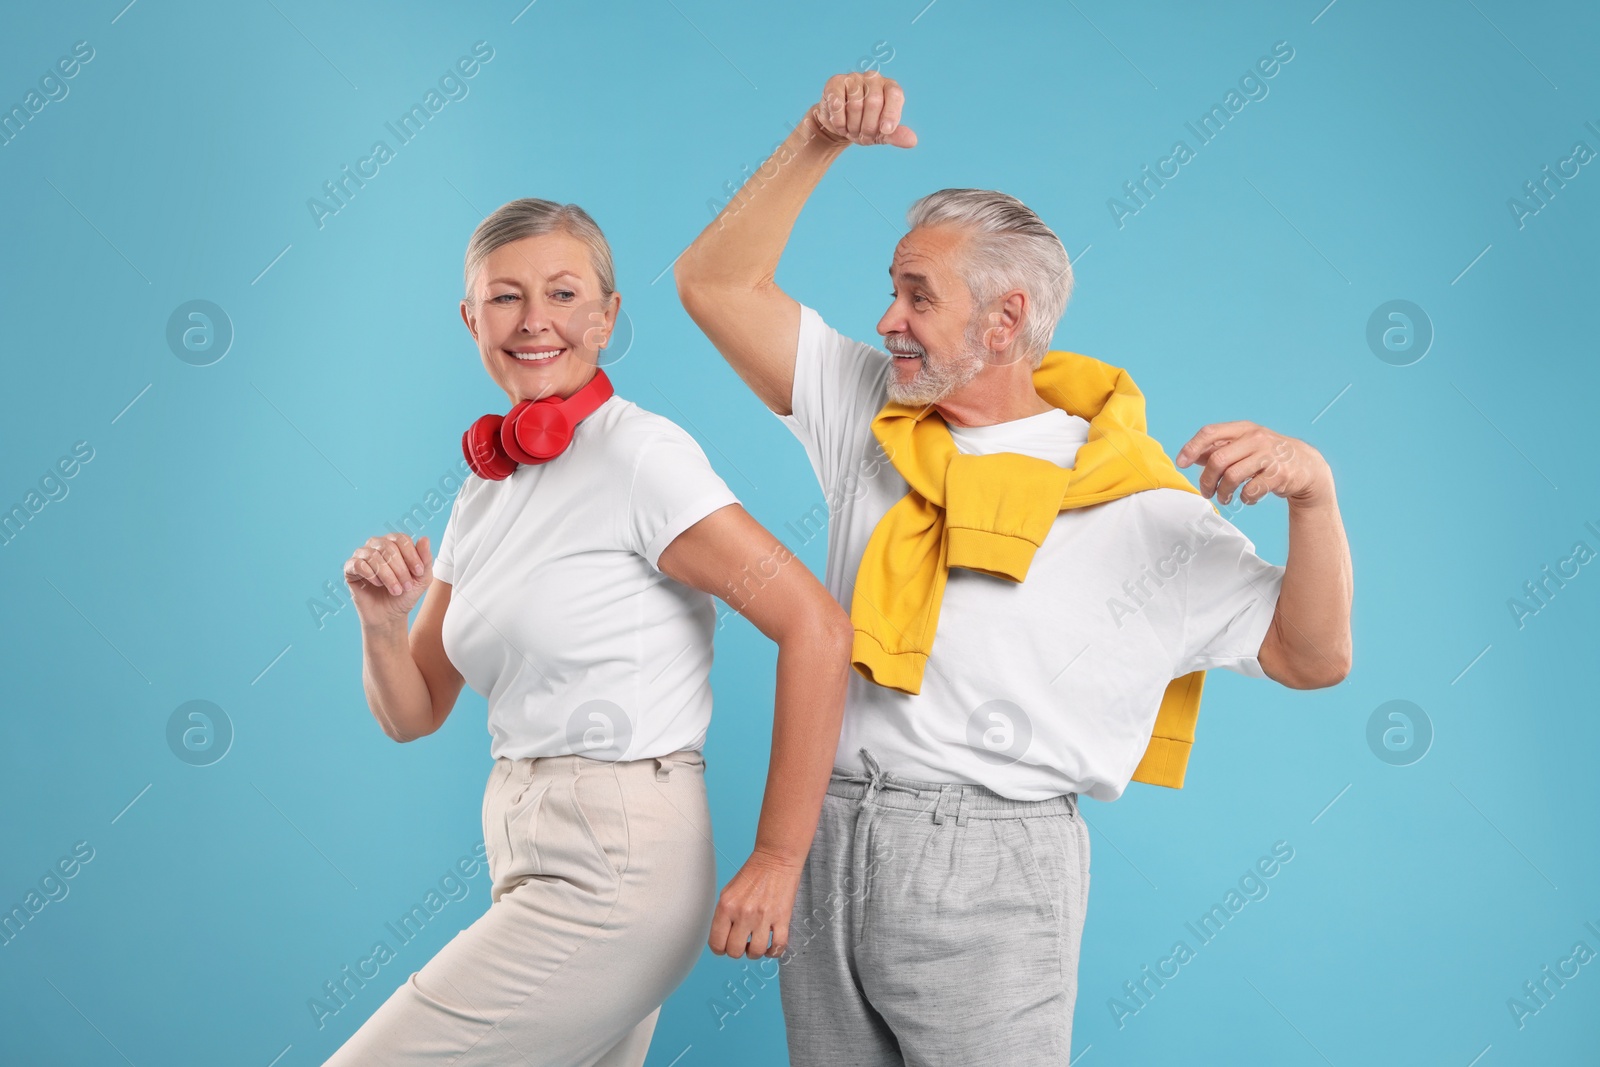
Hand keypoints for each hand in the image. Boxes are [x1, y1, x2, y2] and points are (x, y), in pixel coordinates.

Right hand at [344, 533, 432, 627]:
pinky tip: (378, 584)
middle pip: (388, 547)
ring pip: (373, 556)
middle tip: (406, 586)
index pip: (401, 539)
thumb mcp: (422, 578)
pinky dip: (371, 575)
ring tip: (396, 590)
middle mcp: (376, 545)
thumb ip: (425, 559)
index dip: (412, 555)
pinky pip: (358, 564)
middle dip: (400, 569)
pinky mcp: (350, 568)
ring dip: (388, 575)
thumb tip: (424, 539)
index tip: (419, 573)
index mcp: (394, 543)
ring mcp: (362, 555)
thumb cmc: (405, 594)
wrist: (390, 615)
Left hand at [707, 849, 804, 959]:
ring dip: (755, 953)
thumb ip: (723, 916)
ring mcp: (764, 917)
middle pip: (735, 952)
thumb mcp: (728, 892)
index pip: (716, 943)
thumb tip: (722, 938)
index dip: (720, 949)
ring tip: (757, 944)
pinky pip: (778, 947)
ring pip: (756, 952)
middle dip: (737, 951)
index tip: (724, 947)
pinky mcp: (782, 918)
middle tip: (742, 943)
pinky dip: (774, 952)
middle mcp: (743, 913)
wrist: (776, 859)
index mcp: (726, 906)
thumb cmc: (753, 874)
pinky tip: (771, 946)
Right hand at [808, 71, 916, 148]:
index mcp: (890, 87)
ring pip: (855, 105)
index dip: (891, 113)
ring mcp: (854, 78)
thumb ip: (896, 135)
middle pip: (874, 101)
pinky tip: (840, 125)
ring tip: (852, 130)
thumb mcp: (882, 134)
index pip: (895, 95)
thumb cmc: (865, 126)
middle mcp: (873, 78)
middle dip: (869, 126)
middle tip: (864, 136)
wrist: (840, 124)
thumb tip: (912, 141)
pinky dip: (839, 121)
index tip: (886, 130)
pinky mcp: (836, 82)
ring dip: (853, 126)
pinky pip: (838, 104)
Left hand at [1175, 421, 1331, 506]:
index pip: (1210, 433)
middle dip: (1206, 480)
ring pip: (1231, 477)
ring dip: (1223, 493)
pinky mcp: (1279, 474)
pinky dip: (1245, 499)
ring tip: (1223, 498)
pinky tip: (1247, 498)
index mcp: (1244, 429)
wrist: (1307, 467)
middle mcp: (1256, 438)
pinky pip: (1251, 491)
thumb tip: (1193, 456)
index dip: (1192, 448)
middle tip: (1206, 492)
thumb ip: (1220, 449)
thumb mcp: (1245, 446)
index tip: (1181, 463)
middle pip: (1217, 460)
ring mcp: (1269, 455)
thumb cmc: (1269, 456)